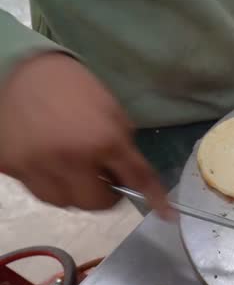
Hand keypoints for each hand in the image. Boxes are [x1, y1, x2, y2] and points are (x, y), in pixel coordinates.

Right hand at [0, 52, 172, 217]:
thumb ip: (123, 147)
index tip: (167, 214)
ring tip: (76, 170)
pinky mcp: (13, 169)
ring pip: (66, 203)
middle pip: (96, 204)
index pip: (136, 179)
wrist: (23, 70)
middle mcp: (72, 160)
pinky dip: (52, 184)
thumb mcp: (112, 112)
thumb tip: (128, 175)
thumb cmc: (75, 87)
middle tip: (105, 178)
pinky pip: (40, 191)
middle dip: (106, 195)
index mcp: (103, 141)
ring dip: (77, 192)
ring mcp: (38, 168)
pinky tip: (52, 163)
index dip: (154, 198)